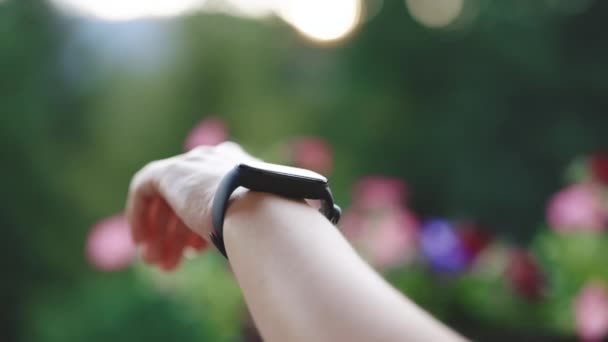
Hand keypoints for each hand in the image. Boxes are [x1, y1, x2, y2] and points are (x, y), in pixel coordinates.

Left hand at [126, 142, 256, 269]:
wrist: (257, 214)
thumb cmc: (263, 229)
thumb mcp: (253, 228)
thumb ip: (237, 228)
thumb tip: (235, 249)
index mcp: (241, 169)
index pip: (210, 195)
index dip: (198, 226)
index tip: (194, 252)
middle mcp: (216, 159)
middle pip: (187, 198)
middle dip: (176, 234)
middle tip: (169, 263)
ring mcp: (194, 162)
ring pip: (166, 198)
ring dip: (160, 234)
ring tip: (158, 264)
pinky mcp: (171, 170)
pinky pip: (144, 189)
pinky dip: (139, 215)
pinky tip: (141, 242)